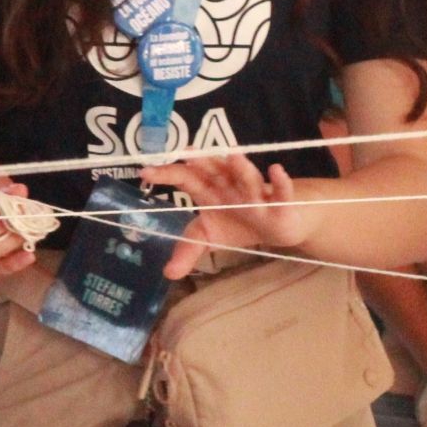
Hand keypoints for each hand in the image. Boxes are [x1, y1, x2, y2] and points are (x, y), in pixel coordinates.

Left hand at [140, 154, 317, 279]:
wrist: (275, 227)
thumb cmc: (236, 225)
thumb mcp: (209, 238)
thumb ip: (188, 251)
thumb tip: (168, 274)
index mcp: (207, 190)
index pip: (184, 178)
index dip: (167, 174)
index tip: (145, 172)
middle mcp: (229, 185)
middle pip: (213, 170)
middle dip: (202, 161)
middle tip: (188, 152)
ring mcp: (254, 191)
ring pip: (246, 177)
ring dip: (241, 167)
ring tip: (233, 156)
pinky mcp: (280, 201)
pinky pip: (281, 191)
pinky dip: (280, 182)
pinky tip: (276, 171)